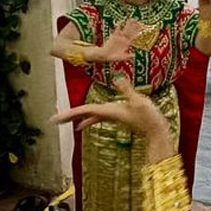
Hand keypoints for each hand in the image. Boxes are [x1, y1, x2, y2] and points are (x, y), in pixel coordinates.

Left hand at [50, 79, 167, 137]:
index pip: (85, 110)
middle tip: (53, 120)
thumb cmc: (149, 118)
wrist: (157, 132)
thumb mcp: (139, 101)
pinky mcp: (117, 115)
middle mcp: (108, 114)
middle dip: (69, 116)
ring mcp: (112, 116)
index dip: (70, 113)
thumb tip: (117, 78)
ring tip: (64, 119)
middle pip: (84, 114)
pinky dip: (89, 118)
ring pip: (90, 115)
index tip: (56, 119)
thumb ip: (127, 90)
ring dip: (77, 117)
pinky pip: (98, 116)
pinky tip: (84, 123)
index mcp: (109, 111)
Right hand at [96, 19, 143, 62]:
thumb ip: (127, 56)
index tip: (142, 29)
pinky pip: (117, 30)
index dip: (137, 33)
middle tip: (138, 21)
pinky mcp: (114, 36)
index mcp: (127, 44)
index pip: (133, 37)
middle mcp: (124, 39)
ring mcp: (119, 37)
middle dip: (134, 27)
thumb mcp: (121, 58)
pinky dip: (119, 26)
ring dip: (128, 25)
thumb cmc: (113, 58)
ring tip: (132, 19)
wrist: (104, 55)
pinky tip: (121, 22)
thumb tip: (134, 55)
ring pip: (125, 29)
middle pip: (130, 32)